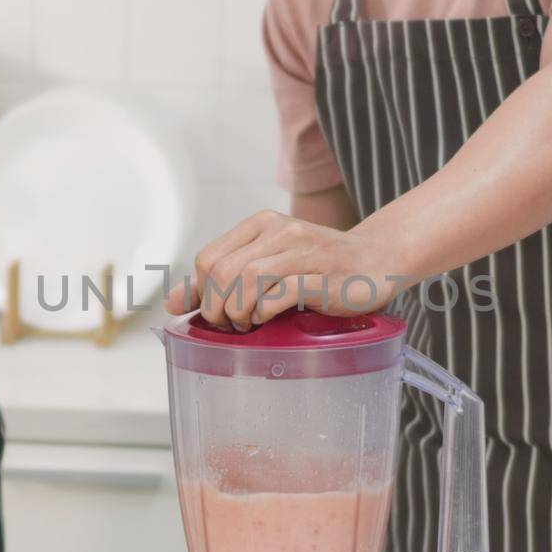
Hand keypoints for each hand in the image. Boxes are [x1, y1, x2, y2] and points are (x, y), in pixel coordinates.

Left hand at [163, 210, 409, 329]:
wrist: (379, 260)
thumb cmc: (320, 268)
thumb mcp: (269, 265)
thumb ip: (222, 281)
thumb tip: (172, 303)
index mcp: (261, 225)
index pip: (208, 258)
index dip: (203, 293)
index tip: (217, 314)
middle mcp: (280, 231)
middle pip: (222, 271)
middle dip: (217, 308)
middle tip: (232, 326)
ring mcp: (303, 251)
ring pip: (246, 280)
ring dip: (239, 312)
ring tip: (249, 325)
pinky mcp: (322, 275)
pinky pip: (279, 294)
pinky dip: (265, 312)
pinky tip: (270, 319)